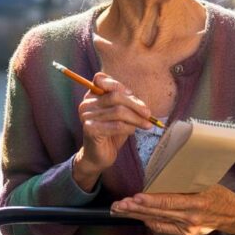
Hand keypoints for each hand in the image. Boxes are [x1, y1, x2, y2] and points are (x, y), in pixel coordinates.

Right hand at [73, 73, 152, 190]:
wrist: (99, 155)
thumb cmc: (111, 132)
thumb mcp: (120, 114)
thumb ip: (127, 103)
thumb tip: (142, 104)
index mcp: (92, 95)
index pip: (100, 79)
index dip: (118, 85)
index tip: (132, 95)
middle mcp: (86, 103)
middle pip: (115, 96)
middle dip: (135, 104)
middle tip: (148, 113)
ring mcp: (86, 116)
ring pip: (118, 111)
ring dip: (136, 119)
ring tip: (146, 124)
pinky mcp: (90, 129)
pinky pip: (116, 125)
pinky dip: (129, 128)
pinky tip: (132, 131)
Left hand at [111, 185, 234, 234]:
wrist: (233, 215)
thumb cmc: (218, 194)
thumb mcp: (205, 183)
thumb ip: (184, 183)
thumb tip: (161, 176)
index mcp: (197, 203)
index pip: (169, 202)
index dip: (151, 200)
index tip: (135, 197)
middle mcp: (191, 218)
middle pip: (158, 213)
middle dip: (136, 208)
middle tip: (119, 204)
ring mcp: (188, 229)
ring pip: (158, 221)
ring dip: (138, 215)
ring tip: (121, 210)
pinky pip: (163, 227)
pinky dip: (150, 221)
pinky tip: (138, 216)